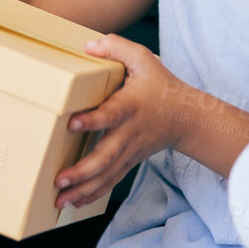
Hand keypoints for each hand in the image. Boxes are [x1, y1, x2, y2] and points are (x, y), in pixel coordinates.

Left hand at [53, 35, 189, 209]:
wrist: (189, 118)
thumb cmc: (162, 86)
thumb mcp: (144, 58)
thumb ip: (117, 47)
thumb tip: (89, 45)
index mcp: (129, 107)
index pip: (110, 115)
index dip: (92, 120)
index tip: (71, 123)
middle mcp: (128, 133)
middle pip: (105, 157)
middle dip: (81, 171)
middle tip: (59, 179)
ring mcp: (130, 151)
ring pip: (106, 175)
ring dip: (82, 189)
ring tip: (60, 200)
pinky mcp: (130, 161)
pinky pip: (111, 181)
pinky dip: (93, 194)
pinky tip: (75, 202)